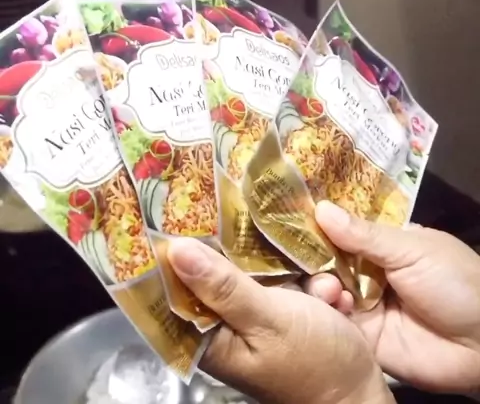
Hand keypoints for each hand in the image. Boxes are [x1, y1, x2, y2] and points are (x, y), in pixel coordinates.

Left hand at [167, 238, 393, 403]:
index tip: (198, 213)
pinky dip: (305, 280)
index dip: (185, 247)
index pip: (177, 282)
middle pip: (219, 267)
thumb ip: (223, 287)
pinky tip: (328, 295)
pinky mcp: (279, 306)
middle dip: (250, 252)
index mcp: (208, 334)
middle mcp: (225, 321)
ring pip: (255, 267)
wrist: (361, 392)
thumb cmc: (315, 365)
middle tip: (271, 237)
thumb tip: (176, 250)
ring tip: (320, 290)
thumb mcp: (268, 321)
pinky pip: (282, 276)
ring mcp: (254, 312)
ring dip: (288, 269)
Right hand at [304, 201, 479, 393]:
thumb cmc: (454, 283)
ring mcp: (361, 300)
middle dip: (311, 256)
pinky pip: (334, 317)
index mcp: (380, 243)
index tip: (288, 217)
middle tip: (297, 255)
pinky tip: (335, 304)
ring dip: (320, 284)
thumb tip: (321, 208)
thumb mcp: (411, 250)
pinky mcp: (359, 332)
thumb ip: (364, 234)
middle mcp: (365, 270)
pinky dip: (329, 310)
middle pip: (326, 258)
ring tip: (329, 287)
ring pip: (325, 287)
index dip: (317, 223)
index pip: (340, 228)